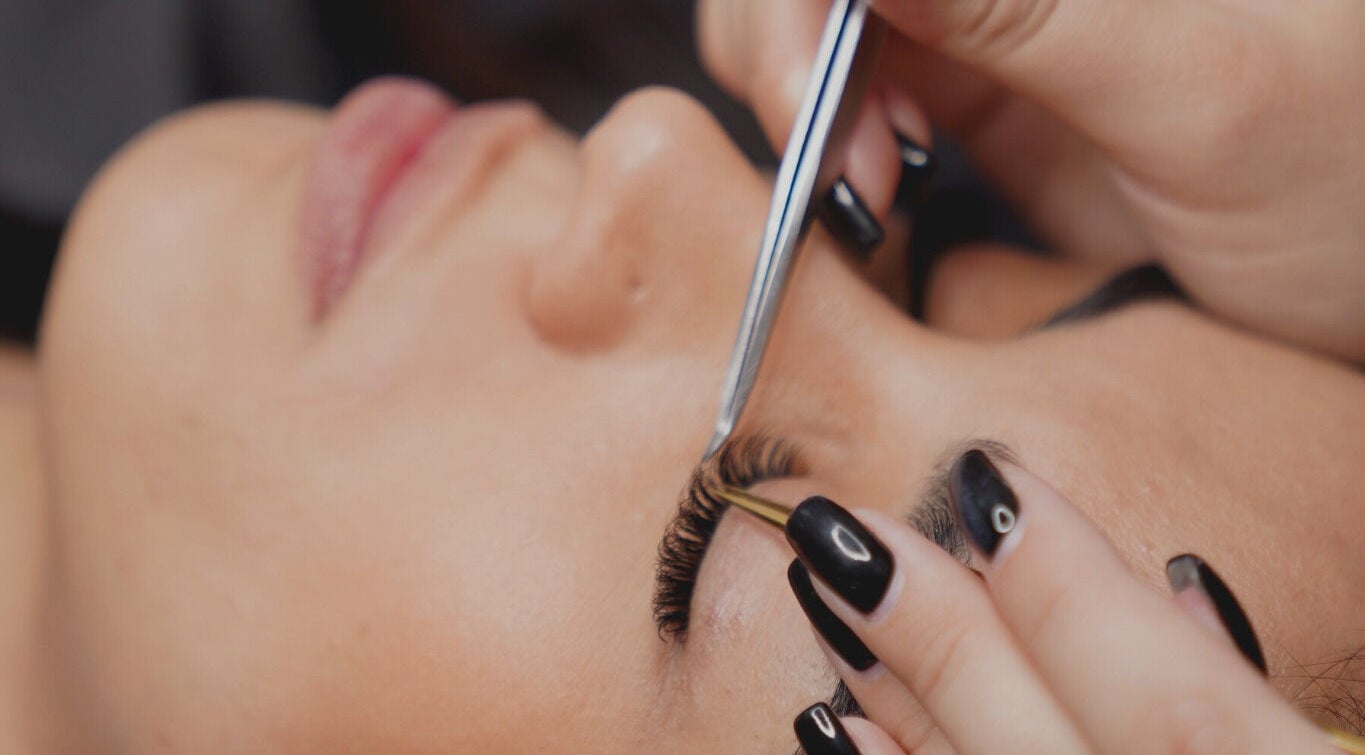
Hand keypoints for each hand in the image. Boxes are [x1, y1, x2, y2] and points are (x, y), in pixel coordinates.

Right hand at [698, 0, 1364, 359]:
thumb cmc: (1362, 183)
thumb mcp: (1204, 90)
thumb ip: (1031, 8)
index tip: (804, 83)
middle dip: (788, 51)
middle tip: (831, 162)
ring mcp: (1001, 21)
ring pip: (824, 28)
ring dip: (803, 109)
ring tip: (864, 194)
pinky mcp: (987, 94)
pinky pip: (858, 99)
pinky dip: (831, 154)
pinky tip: (870, 200)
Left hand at [780, 450, 1338, 753]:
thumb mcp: (1350, 748)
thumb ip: (1267, 711)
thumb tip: (1178, 587)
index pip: (1185, 730)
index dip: (1077, 596)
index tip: (990, 478)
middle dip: (945, 638)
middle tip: (845, 528)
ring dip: (898, 713)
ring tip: (823, 602)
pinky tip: (832, 732)